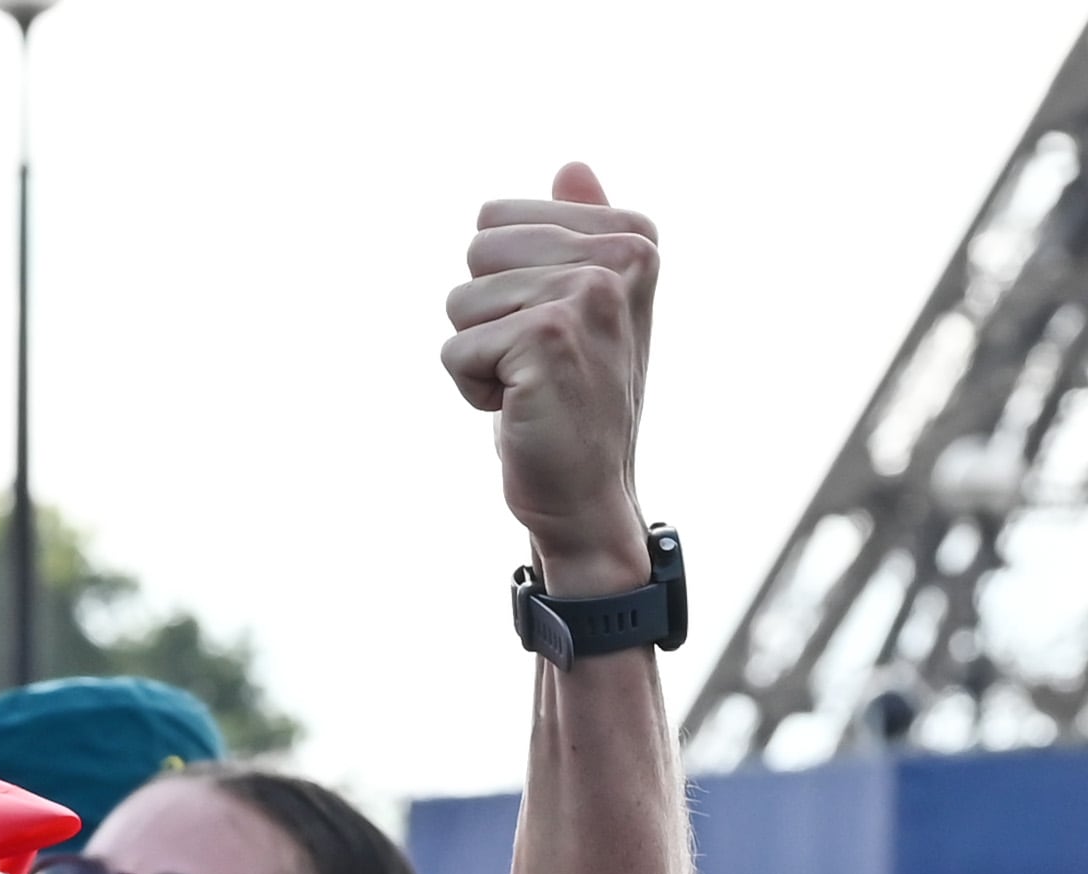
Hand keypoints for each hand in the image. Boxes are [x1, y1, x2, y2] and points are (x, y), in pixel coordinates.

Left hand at [442, 162, 656, 593]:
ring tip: (531, 386)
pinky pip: (455, 349)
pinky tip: (521, 410)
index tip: (552, 328)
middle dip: (486, 315)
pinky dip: (472, 390)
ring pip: (459, 301)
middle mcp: (620, 256)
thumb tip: (571, 165)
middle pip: (475, 251)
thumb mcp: (584, 309)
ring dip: (480, 356)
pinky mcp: (547, 338)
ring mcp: (586, 293)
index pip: (495, 217)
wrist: (590, 493)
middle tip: (538, 362)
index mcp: (633, 235)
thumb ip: (579, 234)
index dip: (504, 282)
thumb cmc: (577, 400)